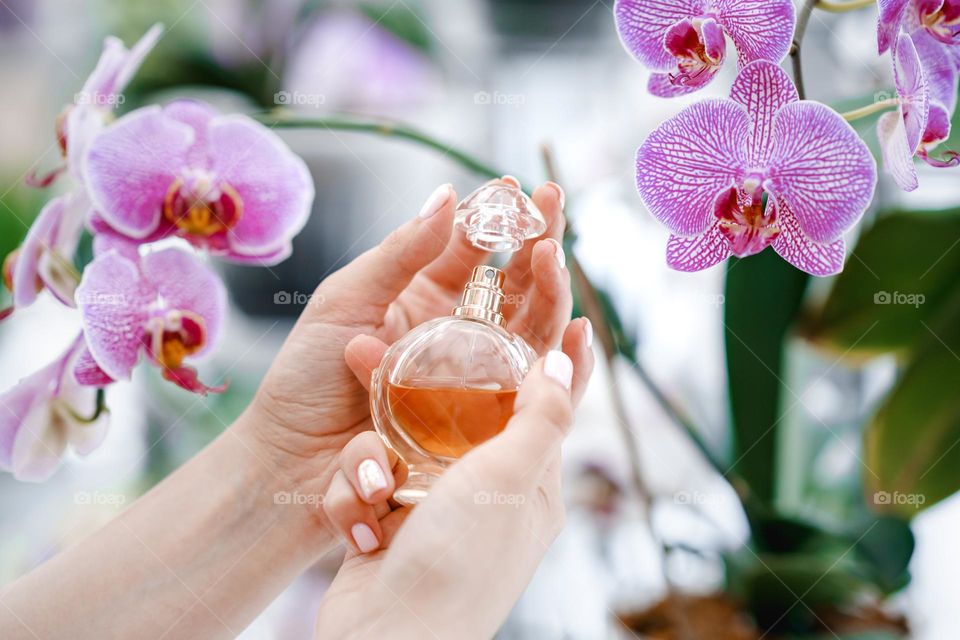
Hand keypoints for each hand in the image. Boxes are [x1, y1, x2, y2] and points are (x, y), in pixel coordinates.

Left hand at [236, 178, 571, 552]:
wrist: (290, 463)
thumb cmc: (304, 379)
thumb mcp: (346, 302)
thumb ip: (399, 253)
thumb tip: (447, 195)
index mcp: (420, 297)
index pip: (471, 248)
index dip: (497, 216)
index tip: (521, 187)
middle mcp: (455, 333)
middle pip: (513, 283)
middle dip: (538, 241)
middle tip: (555, 204)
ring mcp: (473, 376)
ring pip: (529, 328)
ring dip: (548, 290)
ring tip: (551, 255)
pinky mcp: (484, 421)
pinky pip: (531, 388)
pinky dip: (559, 361)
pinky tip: (574, 333)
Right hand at [316, 321, 593, 638]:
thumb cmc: (457, 563)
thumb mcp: (510, 479)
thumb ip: (540, 417)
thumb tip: (564, 361)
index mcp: (530, 483)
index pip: (551, 406)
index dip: (556, 358)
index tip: (561, 309)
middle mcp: (486, 491)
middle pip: (461, 414)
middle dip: (423, 396)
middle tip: (389, 358)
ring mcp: (434, 508)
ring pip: (400, 443)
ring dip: (376, 461)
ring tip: (375, 485)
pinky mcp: (389, 522)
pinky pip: (368, 480)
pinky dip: (357, 500)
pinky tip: (363, 531)